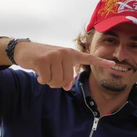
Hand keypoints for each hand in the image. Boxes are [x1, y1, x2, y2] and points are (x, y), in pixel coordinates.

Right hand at [0, 38, 114, 90]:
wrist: (23, 50)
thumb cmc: (43, 59)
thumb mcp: (56, 65)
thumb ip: (65, 75)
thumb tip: (67, 87)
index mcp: (71, 54)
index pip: (89, 58)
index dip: (101, 62)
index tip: (113, 64)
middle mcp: (65, 53)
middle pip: (66, 80)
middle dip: (57, 83)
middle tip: (49, 75)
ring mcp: (55, 55)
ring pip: (56, 81)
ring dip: (48, 81)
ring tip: (44, 72)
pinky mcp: (44, 60)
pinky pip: (46, 79)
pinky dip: (41, 79)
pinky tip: (38, 71)